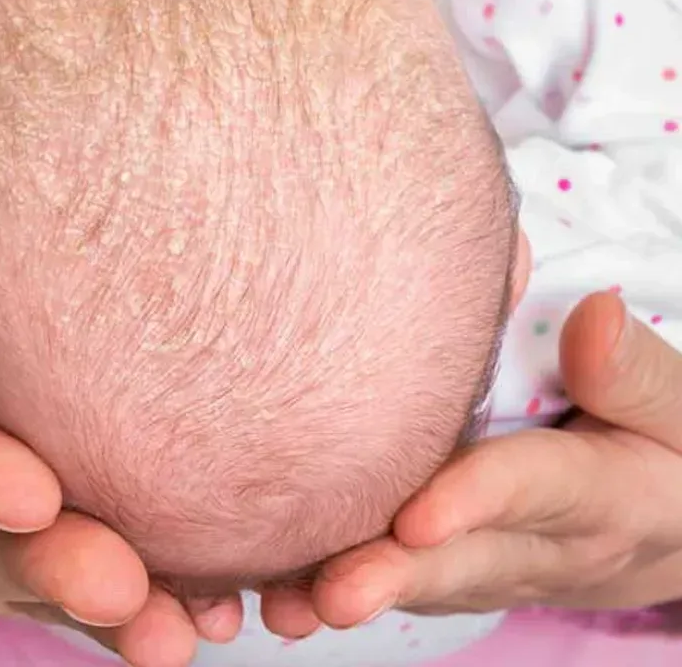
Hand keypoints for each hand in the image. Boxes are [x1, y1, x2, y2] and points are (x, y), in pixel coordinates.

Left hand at [305, 292, 681, 624]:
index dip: (474, 502)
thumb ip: (633, 371)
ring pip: (427, 581)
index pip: (534, 492)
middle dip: (395, 575)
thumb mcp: (677, 406)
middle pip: (464, 559)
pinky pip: (410, 580)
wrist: (672, 521)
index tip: (413, 519)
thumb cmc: (665, 443)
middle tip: (331, 593)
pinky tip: (281, 594)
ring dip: (359, 591)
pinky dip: (345, 587)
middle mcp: (544, 547)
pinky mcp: (464, 567)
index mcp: (604, 496)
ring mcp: (498, 566)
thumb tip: (588, 318)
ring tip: (288, 605)